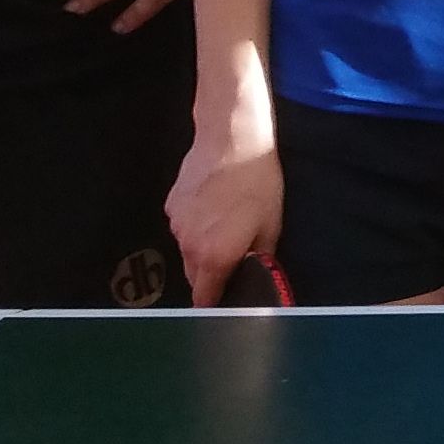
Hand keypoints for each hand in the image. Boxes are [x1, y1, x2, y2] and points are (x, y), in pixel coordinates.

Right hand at [168, 130, 283, 304]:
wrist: (232, 141)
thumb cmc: (257, 182)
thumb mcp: (271, 224)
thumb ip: (261, 257)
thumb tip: (258, 272)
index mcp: (214, 256)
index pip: (204, 298)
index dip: (216, 302)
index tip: (226, 300)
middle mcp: (189, 246)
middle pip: (194, 276)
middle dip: (211, 274)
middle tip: (233, 257)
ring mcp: (177, 225)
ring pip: (187, 250)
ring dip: (202, 247)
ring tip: (226, 223)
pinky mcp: (171, 205)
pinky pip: (183, 227)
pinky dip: (195, 225)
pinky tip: (213, 205)